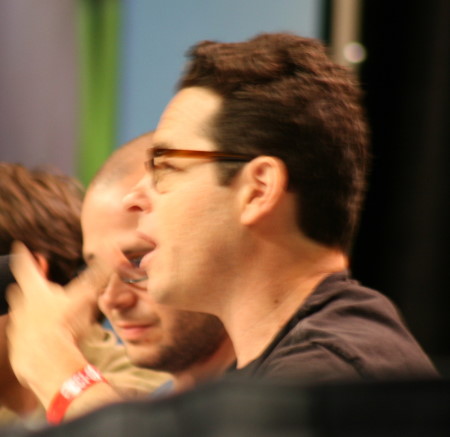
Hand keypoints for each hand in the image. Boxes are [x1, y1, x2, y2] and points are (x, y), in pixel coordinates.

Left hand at [6, 241, 110, 406]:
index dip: (24, 255)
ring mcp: (17, 327)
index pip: (25, 265)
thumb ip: (100, 275)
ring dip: (32, 310)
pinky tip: (49, 338)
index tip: (20, 246)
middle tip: (40, 281)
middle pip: (21, 289)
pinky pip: (24, 335)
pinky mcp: (18, 347)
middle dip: (30, 285)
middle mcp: (21, 305)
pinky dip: (34, 333)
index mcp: (35, 289)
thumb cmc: (66, 324)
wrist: (48, 362)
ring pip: (22, 313)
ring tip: (48, 313)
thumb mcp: (86, 295)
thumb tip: (115, 254)